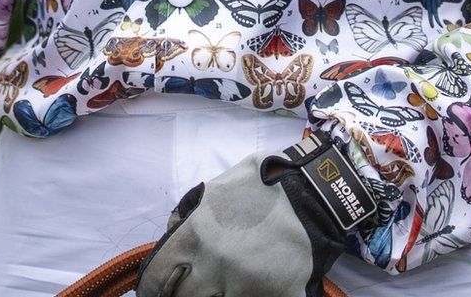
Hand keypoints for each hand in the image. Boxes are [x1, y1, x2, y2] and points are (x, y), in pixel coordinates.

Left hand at [136, 136, 377, 296]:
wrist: (317, 196)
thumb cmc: (263, 186)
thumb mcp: (216, 188)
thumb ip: (188, 213)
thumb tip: (171, 234)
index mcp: (196, 236)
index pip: (157, 278)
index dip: (153, 287)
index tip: (156, 290)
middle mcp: (216, 264)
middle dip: (182, 293)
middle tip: (190, 286)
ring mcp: (246, 285)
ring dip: (215, 294)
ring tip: (221, 283)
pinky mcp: (277, 296)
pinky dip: (247, 295)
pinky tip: (250, 288)